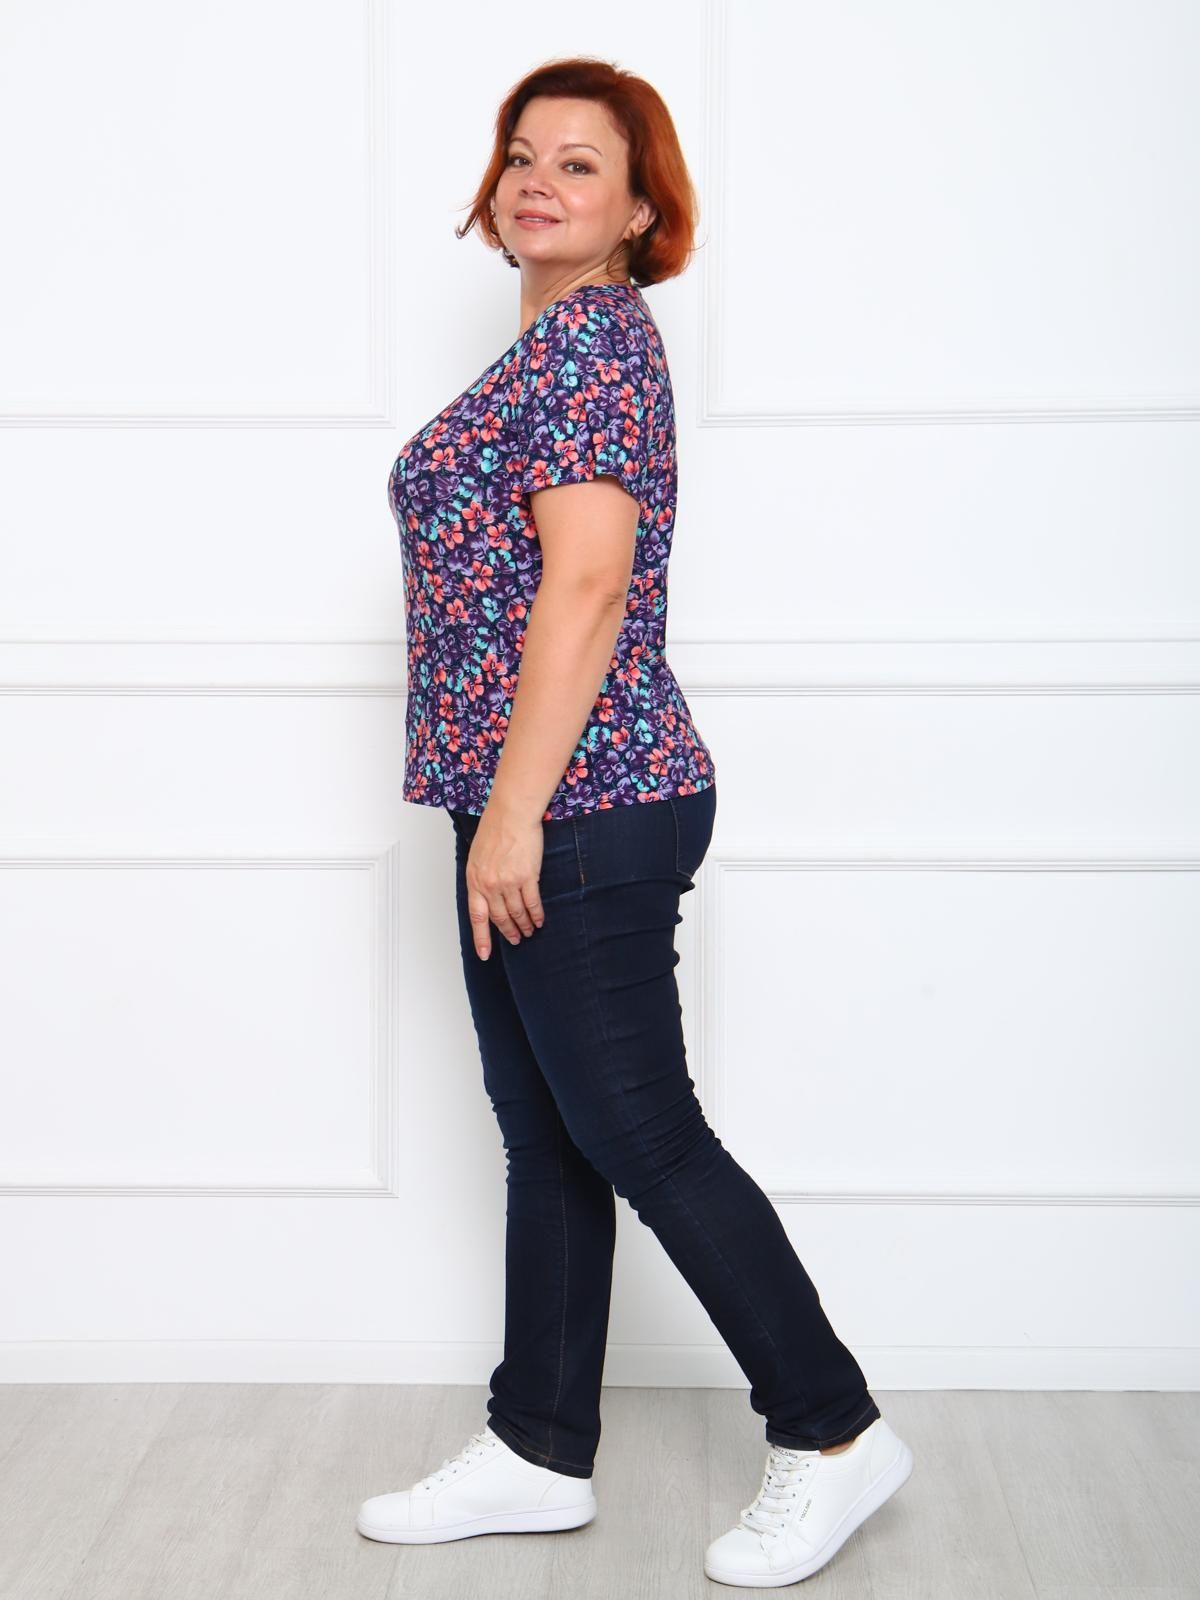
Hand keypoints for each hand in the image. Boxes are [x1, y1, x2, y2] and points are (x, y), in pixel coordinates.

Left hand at [464, 807, 545, 959]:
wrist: (511, 814)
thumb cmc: (495, 829)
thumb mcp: (477, 856)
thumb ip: (480, 877)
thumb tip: (487, 894)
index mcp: (475, 880)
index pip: (477, 917)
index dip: (481, 938)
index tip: (485, 954)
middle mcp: (490, 885)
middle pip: (500, 918)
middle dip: (509, 932)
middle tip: (516, 940)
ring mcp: (508, 882)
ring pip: (517, 913)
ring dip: (524, 925)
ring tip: (529, 931)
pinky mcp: (527, 877)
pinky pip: (532, 903)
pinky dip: (536, 914)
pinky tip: (539, 920)